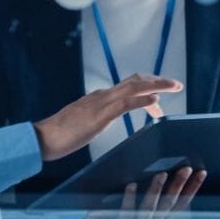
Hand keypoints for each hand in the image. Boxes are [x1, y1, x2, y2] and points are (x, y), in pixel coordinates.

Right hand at [35, 74, 181, 160]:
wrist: (44, 138)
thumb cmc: (61, 134)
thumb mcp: (84, 123)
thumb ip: (96, 117)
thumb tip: (105, 117)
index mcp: (99, 97)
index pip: (128, 87)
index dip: (147, 88)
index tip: (159, 99)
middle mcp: (103, 95)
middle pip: (135, 81)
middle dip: (157, 81)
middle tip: (175, 85)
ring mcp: (101, 103)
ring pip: (134, 87)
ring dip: (157, 85)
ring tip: (174, 87)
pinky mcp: (100, 114)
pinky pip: (126, 104)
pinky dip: (143, 100)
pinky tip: (156, 103)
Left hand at [85, 167, 205, 218]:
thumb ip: (159, 206)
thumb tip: (167, 177)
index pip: (182, 203)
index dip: (193, 189)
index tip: (202, 173)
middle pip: (169, 203)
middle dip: (178, 186)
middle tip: (186, 169)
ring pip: (150, 208)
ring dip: (156, 190)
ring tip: (161, 174)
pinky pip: (126, 213)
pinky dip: (129, 199)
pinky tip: (131, 185)